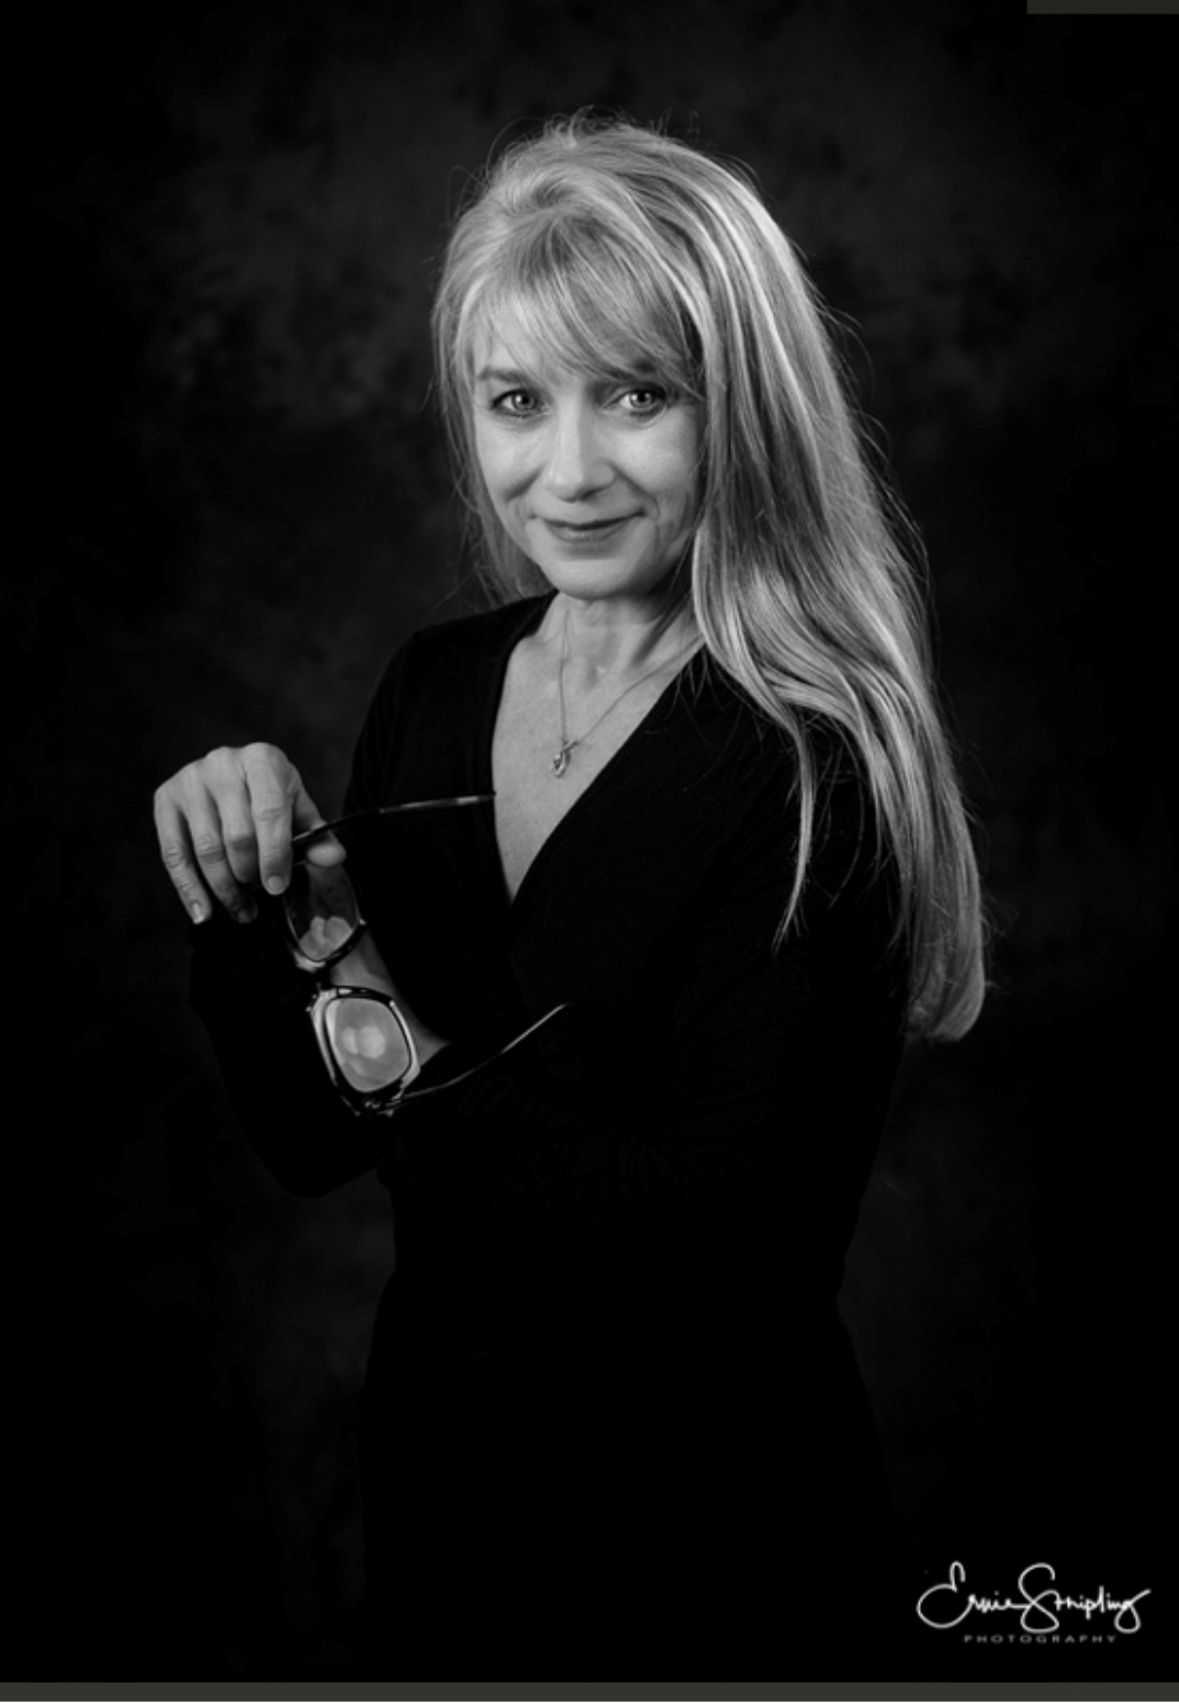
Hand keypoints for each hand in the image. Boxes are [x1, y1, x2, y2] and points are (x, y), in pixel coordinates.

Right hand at [153, 742, 343, 924]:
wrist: (236, 778)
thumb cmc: (271, 797)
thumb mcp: (298, 811)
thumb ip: (317, 836)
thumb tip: (334, 858)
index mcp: (262, 759)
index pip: (270, 810)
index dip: (275, 854)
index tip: (278, 886)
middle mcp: (222, 762)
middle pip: (237, 834)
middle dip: (250, 874)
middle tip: (261, 896)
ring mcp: (190, 779)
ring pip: (206, 849)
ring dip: (225, 888)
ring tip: (241, 908)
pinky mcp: (165, 799)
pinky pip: (173, 854)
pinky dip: (189, 890)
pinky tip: (205, 913)